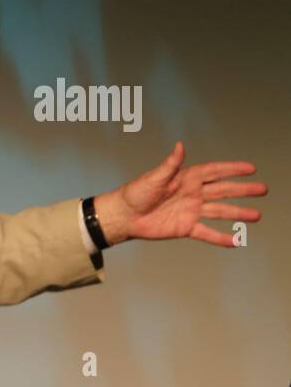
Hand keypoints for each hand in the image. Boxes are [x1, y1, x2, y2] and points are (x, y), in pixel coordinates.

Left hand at [94, 141, 265, 246]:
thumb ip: (170, 164)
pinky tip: (235, 241)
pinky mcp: (186, 227)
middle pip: (223, 191)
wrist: (124, 216)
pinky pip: (207, 232)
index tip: (251, 168)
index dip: (232, 169)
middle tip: (263, 189)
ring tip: (256, 216)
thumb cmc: (135, 192)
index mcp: (187, 178)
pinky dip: (220, 238)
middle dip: (243, 190)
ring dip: (238, 214)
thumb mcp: (153, 177)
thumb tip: (180, 146)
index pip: (214, 171)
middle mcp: (193, 194)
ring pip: (220, 212)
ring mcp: (191, 211)